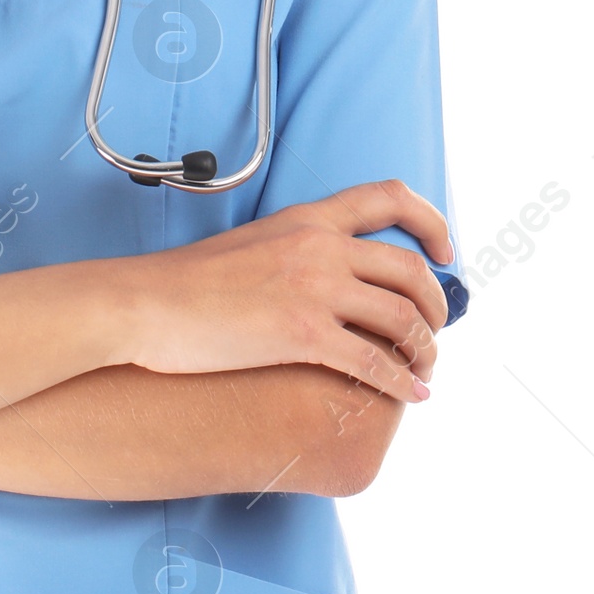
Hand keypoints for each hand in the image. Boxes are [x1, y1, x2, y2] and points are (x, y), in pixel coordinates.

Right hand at [118, 179, 452, 402]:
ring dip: (426, 349)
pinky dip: (402, 383)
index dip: (431, 222)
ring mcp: (313, 289)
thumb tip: (334, 281)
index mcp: (307, 219)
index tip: (447, 251)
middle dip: (438, 305)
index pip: (389, 198)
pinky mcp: (303, 335)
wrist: (146, 304)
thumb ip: (299, 250)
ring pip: (404, 317)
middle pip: (411, 268)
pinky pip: (375, 362)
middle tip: (436, 331)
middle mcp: (319, 246)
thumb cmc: (188, 282)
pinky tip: (408, 395)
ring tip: (424, 371)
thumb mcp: (254, 244)